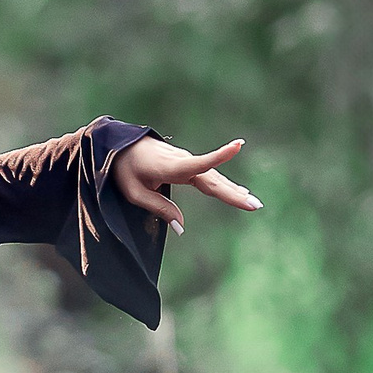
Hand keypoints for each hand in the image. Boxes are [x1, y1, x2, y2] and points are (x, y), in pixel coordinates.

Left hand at [110, 134, 260, 229]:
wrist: (118, 146)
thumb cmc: (123, 169)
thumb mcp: (134, 192)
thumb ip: (158, 208)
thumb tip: (181, 228)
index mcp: (169, 167)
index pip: (197, 163)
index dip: (218, 156)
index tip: (239, 145)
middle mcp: (182, 161)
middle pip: (212, 179)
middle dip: (233, 193)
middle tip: (255, 205)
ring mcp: (185, 161)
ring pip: (213, 177)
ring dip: (233, 190)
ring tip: (252, 202)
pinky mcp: (186, 163)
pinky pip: (208, 175)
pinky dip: (224, 184)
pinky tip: (239, 191)